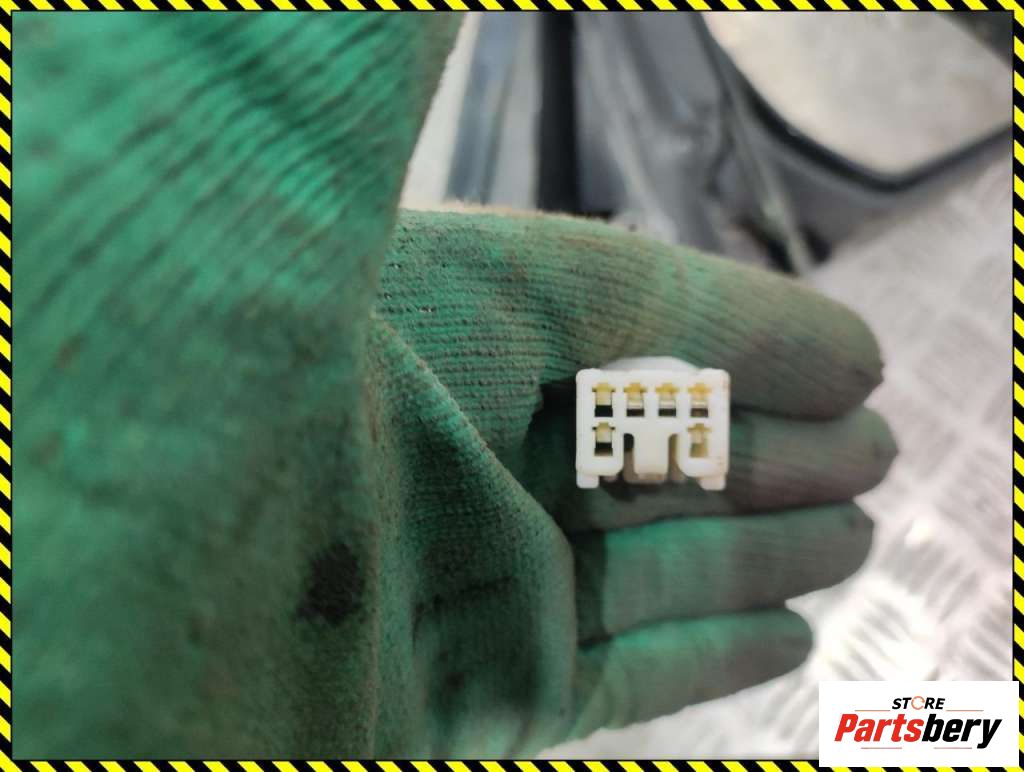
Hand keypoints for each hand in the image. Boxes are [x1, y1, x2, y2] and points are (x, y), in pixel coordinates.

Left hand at [368, 208, 895, 754]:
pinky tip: (793, 638)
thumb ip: (683, 302)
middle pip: (649, 469)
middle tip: (874, 458)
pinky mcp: (476, 702)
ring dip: (759, 559)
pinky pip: (618, 679)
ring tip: (856, 540)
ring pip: (650, 576)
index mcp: (464, 351)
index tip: (855, 370)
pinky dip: (708, 660)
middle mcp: (468, 471)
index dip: (750, 363)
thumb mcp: (530, 284)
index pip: (636, 358)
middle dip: (769, 463)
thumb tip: (843, 345)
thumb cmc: (358, 367)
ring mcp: (474, 592)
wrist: (183, 541)